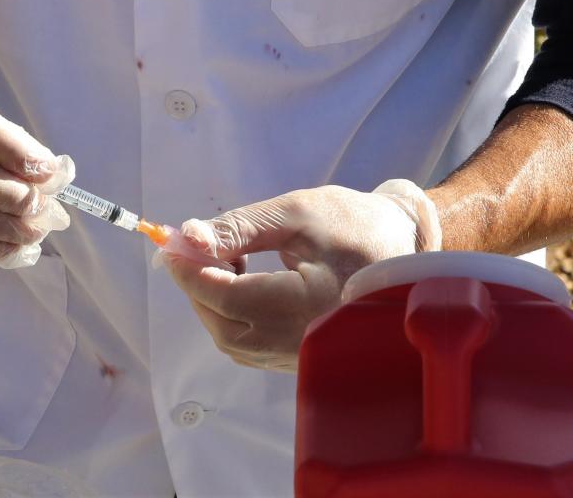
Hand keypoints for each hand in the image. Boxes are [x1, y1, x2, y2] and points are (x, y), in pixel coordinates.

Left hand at [162, 180, 440, 371]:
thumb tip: (186, 238)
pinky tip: (243, 281)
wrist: (403, 248)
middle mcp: (307, 342)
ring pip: (232, 338)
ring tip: (228, 259)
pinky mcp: (301, 359)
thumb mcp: (296, 213)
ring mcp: (304, 357)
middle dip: (198, 286)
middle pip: (223, 324)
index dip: (190, 272)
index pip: (227, 297)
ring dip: (213, 300)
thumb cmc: (354, 225)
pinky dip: (232, 314)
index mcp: (311, 305)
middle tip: (194, 248)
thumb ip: (238, 227)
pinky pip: (249, 344)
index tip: (169, 244)